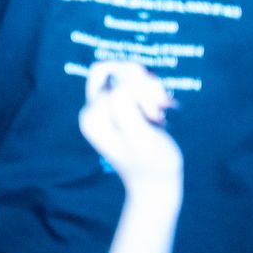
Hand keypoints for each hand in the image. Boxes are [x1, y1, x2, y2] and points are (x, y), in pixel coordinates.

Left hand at [79, 62, 181, 195]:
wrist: (157, 183)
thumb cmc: (154, 163)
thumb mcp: (142, 137)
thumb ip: (126, 106)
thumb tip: (117, 81)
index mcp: (92, 117)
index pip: (116, 80)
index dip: (142, 90)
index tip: (157, 113)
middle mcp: (91, 110)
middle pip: (110, 69)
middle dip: (140, 79)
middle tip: (160, 101)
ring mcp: (102, 108)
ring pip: (122, 72)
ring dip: (147, 86)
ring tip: (161, 109)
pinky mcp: (116, 107)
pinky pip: (129, 81)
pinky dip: (148, 90)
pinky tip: (160, 110)